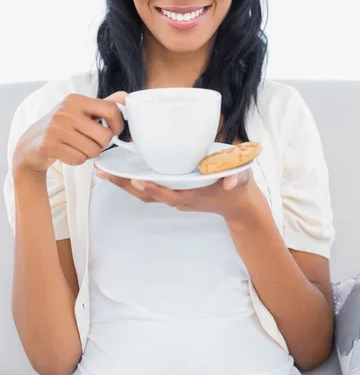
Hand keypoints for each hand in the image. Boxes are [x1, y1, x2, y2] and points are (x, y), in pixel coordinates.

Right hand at [13, 91, 127, 175]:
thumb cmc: (62, 126)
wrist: (31, 143)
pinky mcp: (50, 145)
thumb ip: (103, 105)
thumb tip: (125, 96)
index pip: (111, 109)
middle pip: (106, 136)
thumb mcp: (80, 110)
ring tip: (78, 146)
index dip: (118, 124)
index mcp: (77, 99)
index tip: (114, 130)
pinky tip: (68, 152)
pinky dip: (77, 160)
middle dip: (103, 144)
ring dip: (89, 153)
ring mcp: (56, 127)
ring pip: (94, 150)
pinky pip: (79, 159)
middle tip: (92, 141)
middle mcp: (66, 111)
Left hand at [94, 166, 256, 219]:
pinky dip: (132, 181)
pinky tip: (119, 170)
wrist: (237, 204)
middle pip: (147, 196)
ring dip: (122, 184)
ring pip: (143, 194)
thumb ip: (237, 178)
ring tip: (102, 171)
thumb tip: (230, 182)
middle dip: (124, 185)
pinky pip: (148, 189)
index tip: (137, 179)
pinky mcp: (171, 192)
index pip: (169, 194)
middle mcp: (179, 198)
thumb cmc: (238, 188)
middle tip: (103, 172)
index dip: (153, 189)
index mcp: (193, 194)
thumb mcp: (242, 179)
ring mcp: (173, 197)